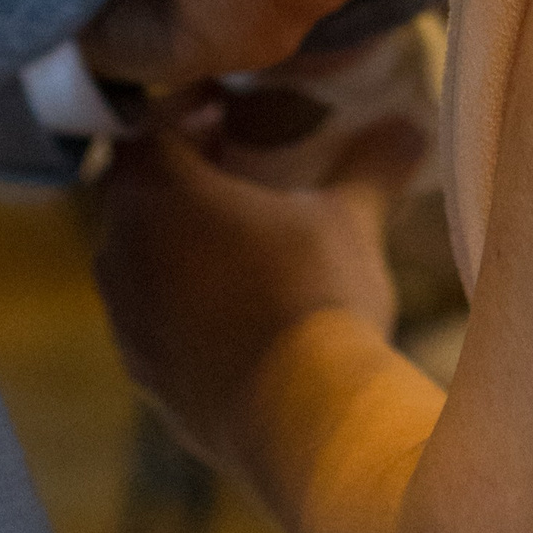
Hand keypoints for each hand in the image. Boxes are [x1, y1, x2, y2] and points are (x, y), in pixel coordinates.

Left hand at [93, 126, 406, 466]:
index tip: (227, 111)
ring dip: (174, 238)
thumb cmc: (317, 297)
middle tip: (232, 162)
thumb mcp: (348, 219)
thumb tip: (413, 126)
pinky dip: (176, 299)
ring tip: (235, 238)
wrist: (303, 422)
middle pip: (135, 189)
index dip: (186, 113)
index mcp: (155, 190)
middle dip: (180, 173)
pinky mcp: (141, 373)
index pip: (149, 126)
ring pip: (136, 255)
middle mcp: (119, 248)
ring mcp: (124, 318)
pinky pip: (146, 317)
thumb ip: (370, 165)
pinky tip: (231, 308)